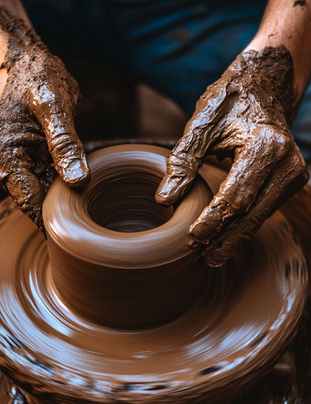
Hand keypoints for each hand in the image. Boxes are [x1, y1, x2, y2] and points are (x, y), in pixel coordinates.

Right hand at [0, 9, 88, 228]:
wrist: (26, 66)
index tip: (78, 231)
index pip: (29, 202)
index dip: (54, 218)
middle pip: (34, 200)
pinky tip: (69, 169)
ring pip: (39, 192)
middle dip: (60, 202)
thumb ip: (65, 144)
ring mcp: (5, 165)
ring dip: (60, 190)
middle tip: (89, 203)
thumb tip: (78, 182)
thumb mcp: (55, 106)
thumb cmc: (38, 78)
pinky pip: (40, 180)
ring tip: (79, 175)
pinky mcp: (16, 163)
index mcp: (1, 154)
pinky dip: (57, 180)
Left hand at [156, 46, 308, 266]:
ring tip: (210, 256)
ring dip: (234, 237)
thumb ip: (183, 162)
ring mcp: (293, 174)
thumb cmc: (230, 102)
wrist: (264, 89)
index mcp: (266, 145)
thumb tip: (165, 200)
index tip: (193, 237)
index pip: (236, 195)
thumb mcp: (201, 124)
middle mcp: (288, 163)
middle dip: (225, 238)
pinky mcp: (290, 181)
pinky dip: (244, 225)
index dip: (214, 219)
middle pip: (252, 214)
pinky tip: (226, 238)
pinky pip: (264, 209)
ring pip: (260, 216)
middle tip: (202, 260)